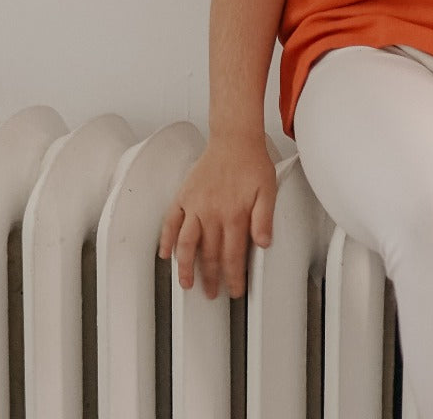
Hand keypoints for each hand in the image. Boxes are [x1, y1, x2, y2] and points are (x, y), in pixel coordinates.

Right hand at [158, 135, 276, 299]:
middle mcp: (212, 213)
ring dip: (185, 267)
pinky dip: (165, 239)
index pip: (233, 254)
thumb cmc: (253, 163)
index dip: (234, 276)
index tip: (234, 291)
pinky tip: (164, 255)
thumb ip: (264, 218)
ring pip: (186, 244)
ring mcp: (194, 205)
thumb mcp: (268, 190)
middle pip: (209, 254)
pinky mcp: (183, 196)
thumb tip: (263, 244)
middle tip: (212, 294)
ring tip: (186, 285)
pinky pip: (170, 222)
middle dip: (211, 278)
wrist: (234, 138)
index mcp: (234, 214)